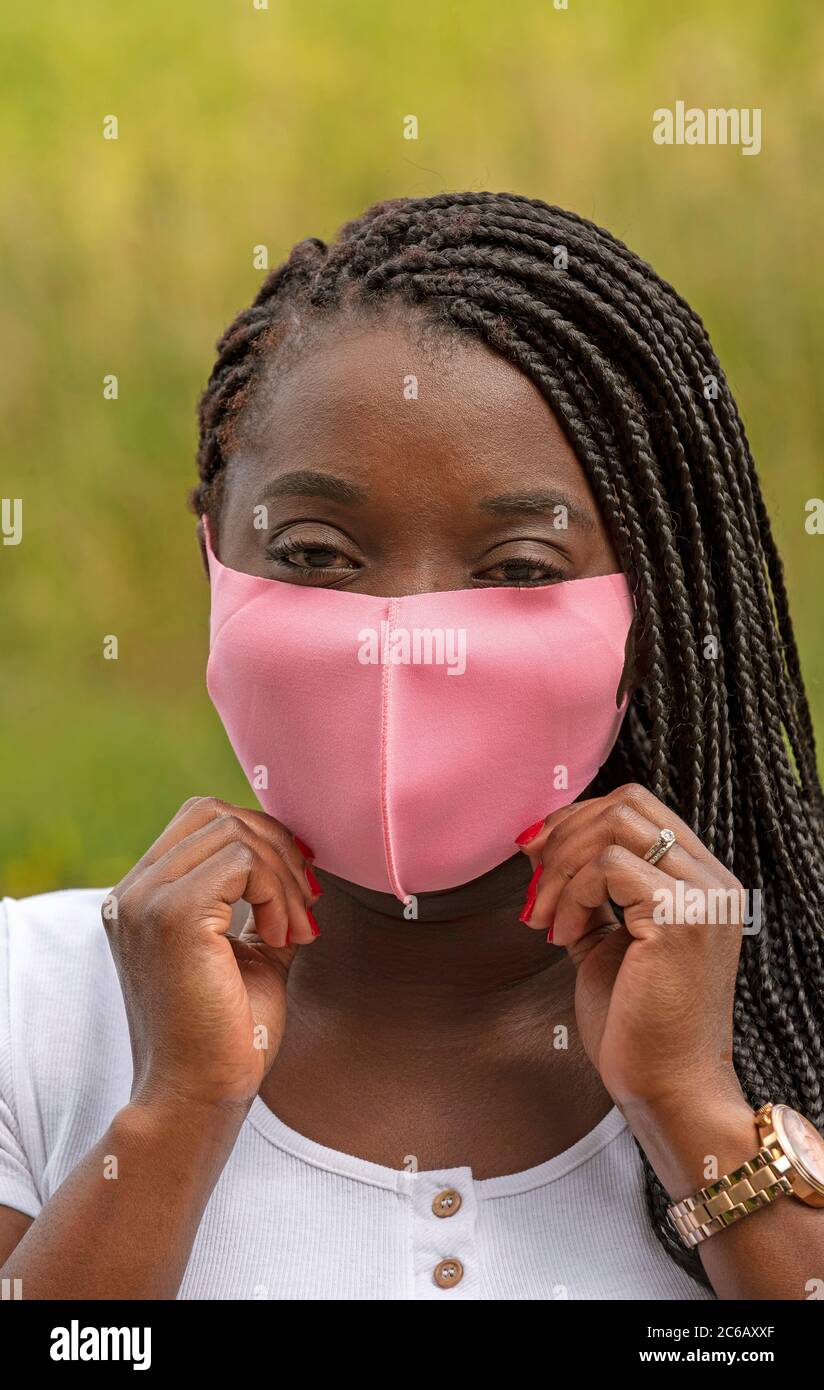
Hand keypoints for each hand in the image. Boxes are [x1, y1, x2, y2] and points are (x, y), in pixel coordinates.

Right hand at [103, 797, 321, 1113]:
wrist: (198, 1098)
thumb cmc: (227, 1037)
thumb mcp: (251, 952)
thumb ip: (262, 905)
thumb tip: (302, 863)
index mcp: (141, 898)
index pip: (202, 820)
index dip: (261, 839)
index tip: (298, 888)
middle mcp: (132, 892)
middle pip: (216, 813)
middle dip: (276, 849)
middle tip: (305, 906)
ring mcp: (145, 900)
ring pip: (233, 833)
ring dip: (283, 877)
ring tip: (294, 931)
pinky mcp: (172, 916)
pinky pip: (241, 861)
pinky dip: (277, 891)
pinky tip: (284, 937)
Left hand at [516, 783, 746, 1112]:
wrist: (665, 1088)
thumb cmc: (636, 1024)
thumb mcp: (606, 939)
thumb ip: (586, 890)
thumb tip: (538, 843)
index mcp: (700, 880)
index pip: (637, 807)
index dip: (576, 820)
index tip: (535, 857)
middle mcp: (712, 880)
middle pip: (626, 803)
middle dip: (563, 835)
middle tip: (532, 887)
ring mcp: (702, 895)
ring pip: (615, 825)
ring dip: (561, 866)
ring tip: (545, 919)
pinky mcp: (681, 916)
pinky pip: (608, 867)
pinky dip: (572, 894)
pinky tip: (564, 937)